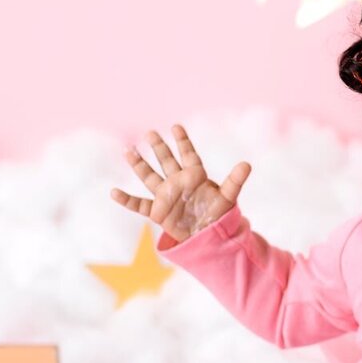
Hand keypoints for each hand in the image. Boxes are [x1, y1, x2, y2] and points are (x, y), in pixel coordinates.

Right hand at [110, 124, 250, 242]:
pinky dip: (127, 200)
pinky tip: (113, 192)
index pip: (188, 155)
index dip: (182, 142)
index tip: (175, 127)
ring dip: (139, 166)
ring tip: (128, 151)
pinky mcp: (158, 212)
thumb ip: (235, 181)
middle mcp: (178, 183)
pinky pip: (140, 205)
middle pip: (166, 162)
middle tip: (150, 133)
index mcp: (195, 176)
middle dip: (159, 148)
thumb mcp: (228, 197)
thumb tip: (247, 164)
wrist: (208, 235)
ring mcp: (166, 196)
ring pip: (150, 177)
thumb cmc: (218, 214)